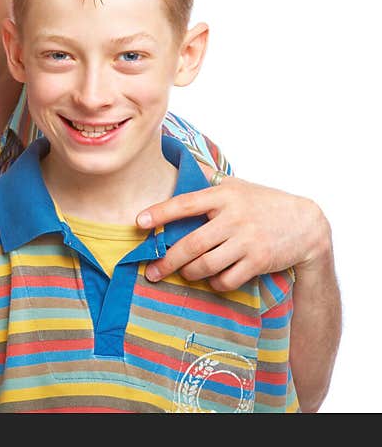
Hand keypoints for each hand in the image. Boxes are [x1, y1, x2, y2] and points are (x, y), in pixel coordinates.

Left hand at [137, 168, 331, 290]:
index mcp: (225, 196)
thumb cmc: (265, 203)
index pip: (186, 203)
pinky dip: (214, 283)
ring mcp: (247, 240)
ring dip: (189, 273)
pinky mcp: (259, 261)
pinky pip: (227, 279)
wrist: (307, 225)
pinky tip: (211, 279)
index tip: (139, 222)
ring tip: (182, 274)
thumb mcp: (239, 186)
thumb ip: (210, 180)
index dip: (161, 213)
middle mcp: (234, 217)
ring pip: (206, 264)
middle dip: (167, 261)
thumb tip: (181, 164)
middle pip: (191, 244)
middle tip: (152, 271)